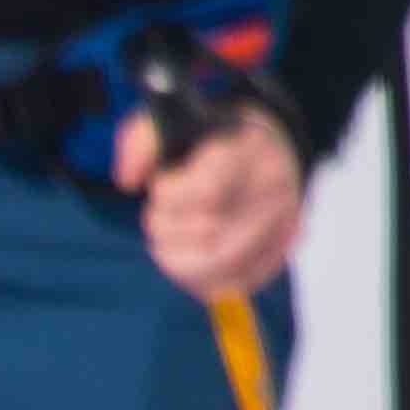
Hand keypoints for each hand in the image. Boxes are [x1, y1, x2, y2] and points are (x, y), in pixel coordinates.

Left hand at [109, 101, 306, 302]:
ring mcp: (282, 223)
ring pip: (215, 269)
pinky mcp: (280, 251)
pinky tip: (193, 254)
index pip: (204, 194)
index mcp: (245, 151)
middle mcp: (272, 188)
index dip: (169, 197)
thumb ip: (138, 144)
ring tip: (175, 235)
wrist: (265, 148)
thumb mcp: (168, 123)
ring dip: (177, 259)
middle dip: (167, 230)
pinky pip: (231, 285)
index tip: (163, 186)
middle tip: (165, 214)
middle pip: (207, 237)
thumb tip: (128, 182)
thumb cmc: (206, 141)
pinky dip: (199, 278)